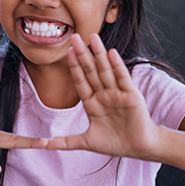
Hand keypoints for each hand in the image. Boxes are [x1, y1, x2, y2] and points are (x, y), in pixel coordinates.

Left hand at [46, 33, 159, 158]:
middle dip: (82, 54)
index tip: (67, 51)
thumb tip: (45, 145)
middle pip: (90, 71)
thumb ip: (66, 141)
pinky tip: (111, 53)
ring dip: (99, 54)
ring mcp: (117, 93)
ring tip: (93, 37)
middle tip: (74, 37)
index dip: (74, 67)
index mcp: (92, 103)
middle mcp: (103, 95)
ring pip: (105, 70)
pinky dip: (117, 65)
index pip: (80, 81)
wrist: (139, 148)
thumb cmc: (115, 143)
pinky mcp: (131, 95)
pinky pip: (122, 78)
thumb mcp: (87, 142)